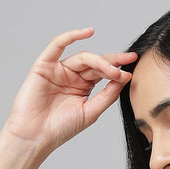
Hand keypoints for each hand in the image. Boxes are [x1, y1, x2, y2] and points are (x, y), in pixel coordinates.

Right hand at [2, 28, 136, 154]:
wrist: (36, 136)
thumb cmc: (60, 128)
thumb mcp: (90, 112)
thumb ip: (107, 95)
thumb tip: (124, 78)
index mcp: (83, 87)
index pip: (103, 73)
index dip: (117, 69)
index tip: (133, 67)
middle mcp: (72, 76)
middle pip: (95, 63)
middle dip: (112, 62)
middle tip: (128, 62)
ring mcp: (58, 69)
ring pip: (82, 57)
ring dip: (99, 61)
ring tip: (113, 70)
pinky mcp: (44, 65)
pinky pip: (58, 45)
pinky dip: (71, 36)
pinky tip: (87, 32)